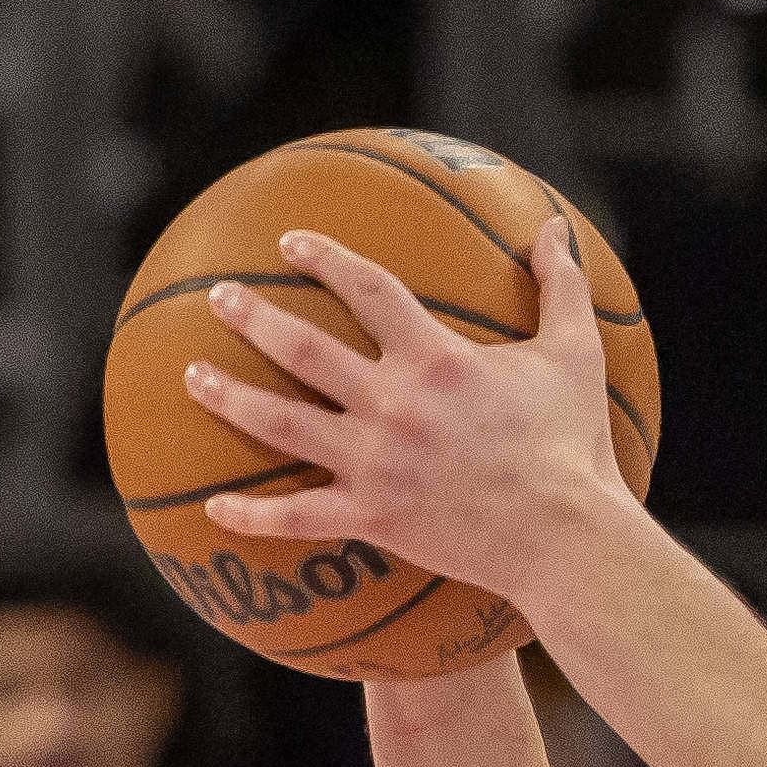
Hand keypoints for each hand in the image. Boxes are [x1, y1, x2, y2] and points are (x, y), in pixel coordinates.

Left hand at [194, 213, 622, 617]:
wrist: (566, 538)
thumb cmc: (574, 447)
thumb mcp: (575, 356)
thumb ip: (562, 287)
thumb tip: (555, 227)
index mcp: (435, 359)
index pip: (367, 289)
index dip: (325, 259)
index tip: (290, 242)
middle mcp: (392, 405)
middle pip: (304, 351)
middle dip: (254, 317)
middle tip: (218, 297)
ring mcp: (375, 464)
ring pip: (283, 425)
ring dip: (231, 398)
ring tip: (191, 377)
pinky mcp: (373, 518)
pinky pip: (298, 517)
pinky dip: (252, 516)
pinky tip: (211, 508)